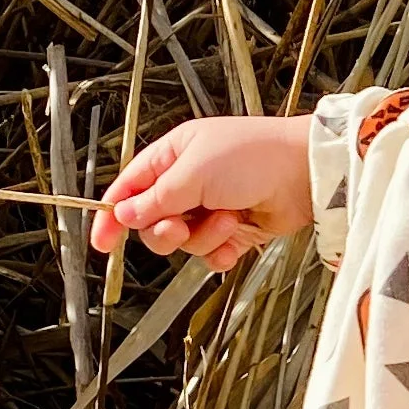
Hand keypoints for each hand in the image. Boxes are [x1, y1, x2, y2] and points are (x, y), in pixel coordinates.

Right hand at [92, 114, 313, 264]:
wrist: (306, 173)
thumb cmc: (256, 154)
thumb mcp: (195, 171)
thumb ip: (158, 198)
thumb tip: (126, 215)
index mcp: (174, 157)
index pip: (130, 189)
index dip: (113, 215)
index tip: (102, 241)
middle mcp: (190, 182)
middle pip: (154, 222)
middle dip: (165, 231)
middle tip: (179, 226)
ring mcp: (212, 207)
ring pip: (184, 242)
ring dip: (203, 237)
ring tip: (227, 219)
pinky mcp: (234, 230)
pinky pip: (211, 254)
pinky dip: (221, 251)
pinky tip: (235, 238)